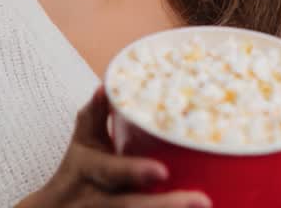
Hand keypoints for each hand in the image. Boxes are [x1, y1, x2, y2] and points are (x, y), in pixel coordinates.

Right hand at [17, 88, 210, 207]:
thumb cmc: (77, 174)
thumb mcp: (82, 144)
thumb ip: (95, 115)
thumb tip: (106, 86)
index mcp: (90, 172)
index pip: (111, 172)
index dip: (134, 171)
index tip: (161, 170)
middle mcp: (98, 200)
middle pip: (131, 206)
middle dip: (166, 205)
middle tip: (202, 201)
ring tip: (204, 206)